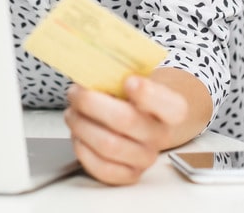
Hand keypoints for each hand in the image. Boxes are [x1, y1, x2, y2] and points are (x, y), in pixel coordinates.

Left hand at [63, 75, 188, 185]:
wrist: (141, 120)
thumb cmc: (132, 96)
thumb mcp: (133, 77)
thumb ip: (119, 73)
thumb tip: (90, 70)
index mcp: (172, 109)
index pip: (170, 106)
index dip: (147, 94)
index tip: (128, 81)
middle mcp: (161, 135)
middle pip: (126, 120)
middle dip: (91, 103)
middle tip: (75, 93)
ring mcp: (145, 158)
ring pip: (108, 145)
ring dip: (81, 125)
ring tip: (72, 112)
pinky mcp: (128, 174)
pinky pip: (101, 168)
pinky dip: (82, 149)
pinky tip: (78, 135)